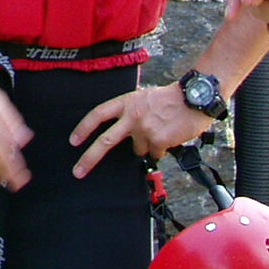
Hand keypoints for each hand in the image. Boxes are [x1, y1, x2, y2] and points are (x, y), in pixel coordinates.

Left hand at [69, 83, 213, 177]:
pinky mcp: (158, 141)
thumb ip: (130, 111)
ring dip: (147, 146)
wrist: (194, 98)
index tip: (74, 141)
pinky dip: (161, 149)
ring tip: (161, 130)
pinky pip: (155, 154)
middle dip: (89, 158)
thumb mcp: (143, 97)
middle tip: (78, 171)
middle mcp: (132, 116)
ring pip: (138, 150)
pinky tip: (170, 136)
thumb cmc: (170, 98)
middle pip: (105, 140)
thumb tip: (123, 130)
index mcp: (126, 102)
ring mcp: (144, 129)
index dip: (83, 127)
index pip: (98, 114)